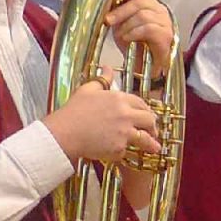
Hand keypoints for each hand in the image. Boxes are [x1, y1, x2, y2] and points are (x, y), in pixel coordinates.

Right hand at [44, 78, 160, 164]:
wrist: (65, 133)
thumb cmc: (73, 112)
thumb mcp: (87, 89)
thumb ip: (102, 79)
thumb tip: (107, 68)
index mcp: (119, 99)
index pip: (141, 103)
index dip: (145, 110)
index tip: (146, 114)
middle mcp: (126, 115)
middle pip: (149, 120)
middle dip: (153, 126)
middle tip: (152, 130)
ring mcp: (124, 133)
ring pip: (146, 139)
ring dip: (152, 144)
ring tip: (155, 147)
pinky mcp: (119, 149)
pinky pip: (126, 152)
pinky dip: (122, 152)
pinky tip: (118, 152)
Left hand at [103, 0, 174, 73]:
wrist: (145, 69)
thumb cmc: (135, 47)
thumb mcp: (122, 26)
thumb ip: (120, 12)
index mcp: (152, 7)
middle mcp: (161, 12)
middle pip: (140, 2)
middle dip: (121, 11)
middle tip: (108, 20)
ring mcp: (166, 24)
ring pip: (143, 15)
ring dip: (127, 25)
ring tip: (120, 35)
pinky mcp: (166, 36)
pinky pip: (149, 28)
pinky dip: (134, 32)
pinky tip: (128, 38)